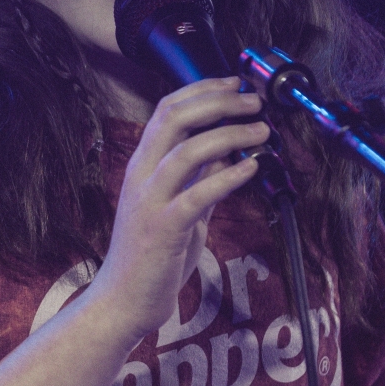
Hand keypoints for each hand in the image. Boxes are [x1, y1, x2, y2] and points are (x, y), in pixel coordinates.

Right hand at [86, 77, 268, 344]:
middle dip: (217, 102)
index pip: (166, 111)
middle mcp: (141, 177)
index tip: (234, 84)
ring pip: (186, 151)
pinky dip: (227, 176)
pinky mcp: (163, 229)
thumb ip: (200, 179)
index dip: (201, 90)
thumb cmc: (151, 257)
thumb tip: (229, 151)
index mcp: (142, 167)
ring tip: (261, 131)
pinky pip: (197, 194)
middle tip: (252, 101)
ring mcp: (149, 202)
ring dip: (229, 135)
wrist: (124, 301)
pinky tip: (252, 168)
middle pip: (173, 119)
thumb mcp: (180, 208)